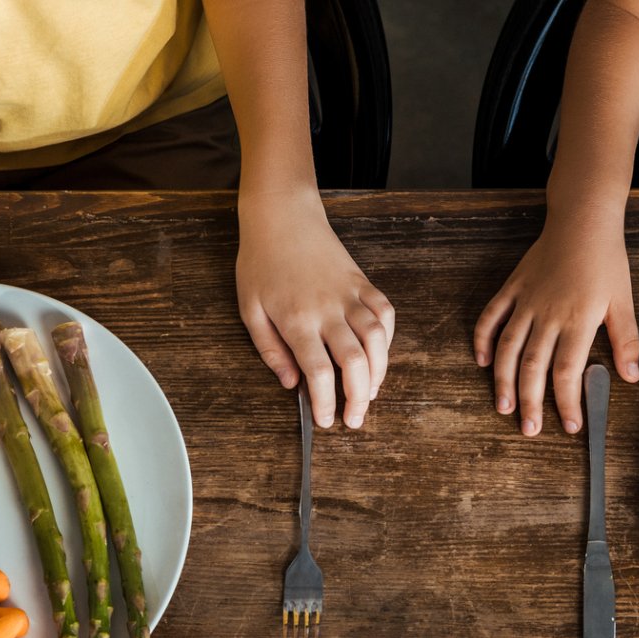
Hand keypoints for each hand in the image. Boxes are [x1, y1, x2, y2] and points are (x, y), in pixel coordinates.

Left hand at [236, 188, 393, 428]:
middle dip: (358, 397)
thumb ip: (270, 349)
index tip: (327, 420)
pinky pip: (385, 313)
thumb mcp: (250, 309)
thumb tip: (290, 383)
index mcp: (296, 319)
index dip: (325, 402)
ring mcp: (349, 294)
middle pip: (354, 361)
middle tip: (355, 418)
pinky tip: (379, 354)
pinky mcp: (362, 282)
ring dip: (379, 371)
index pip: (318, 371)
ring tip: (370, 393)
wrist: (282, 217)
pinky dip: (388, 338)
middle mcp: (327, 309)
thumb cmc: (260, 262)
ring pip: (377, 339)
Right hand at [474, 216, 638, 435]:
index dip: (567, 402)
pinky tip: (484, 362)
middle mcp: (548, 315)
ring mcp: (526, 301)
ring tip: (503, 407)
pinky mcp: (513, 288)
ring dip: (503, 380)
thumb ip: (626, 340)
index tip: (569, 425)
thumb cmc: (606, 261)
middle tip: (529, 429)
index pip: (568, 372)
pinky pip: (492, 317)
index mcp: (578, 320)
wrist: (582, 220)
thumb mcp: (624, 300)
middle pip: (533, 367)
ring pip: (509, 348)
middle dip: (530, 402)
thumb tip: (630, 376)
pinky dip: (484, 339)